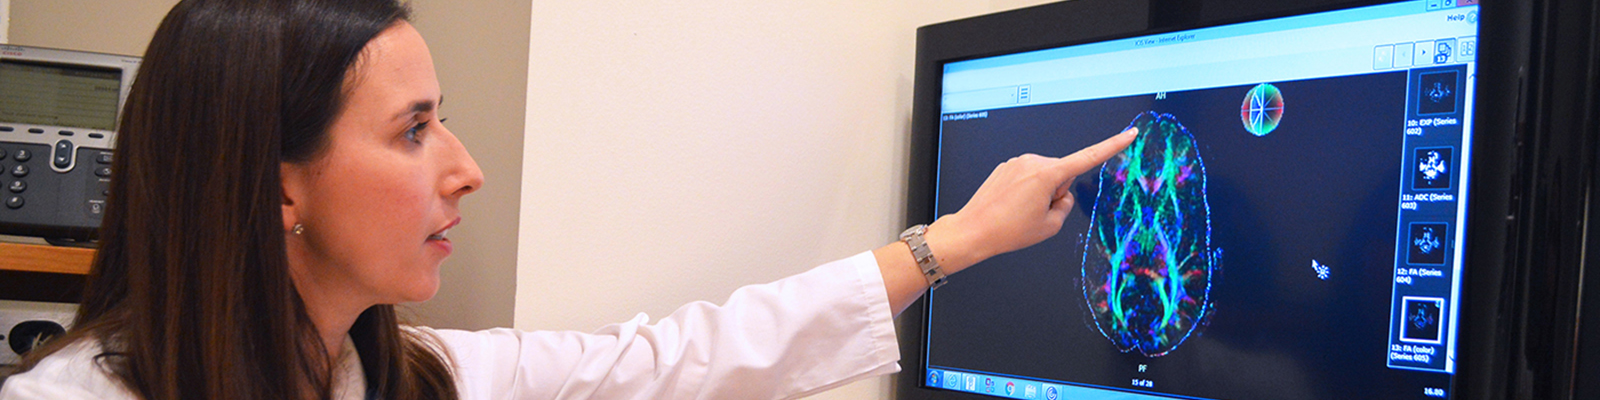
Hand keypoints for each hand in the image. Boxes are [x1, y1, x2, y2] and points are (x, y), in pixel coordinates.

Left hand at [925, 127, 1137, 274]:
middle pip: (1062, 174)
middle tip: (1035, 213)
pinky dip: (1025, 190)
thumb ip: (1066, 206)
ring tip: (1020, 210)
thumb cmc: (1009, 230)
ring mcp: (1017, 162)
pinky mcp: (1006, 166)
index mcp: (1047, 174)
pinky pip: (1027, 177)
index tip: (1128, 134)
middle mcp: (1033, 161)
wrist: (973, 230)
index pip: (1088, 158)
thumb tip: (1062, 193)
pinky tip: (1011, 204)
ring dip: (1040, 192)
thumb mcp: (1050, 226)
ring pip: (1044, 176)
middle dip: (1056, 192)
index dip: (1112, 146)